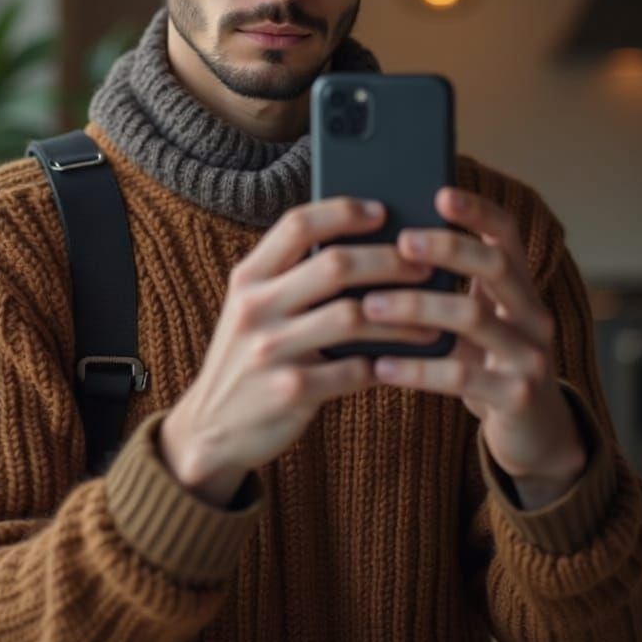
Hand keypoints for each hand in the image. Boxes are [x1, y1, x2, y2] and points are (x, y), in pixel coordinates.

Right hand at [159, 197, 434, 506]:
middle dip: (390, 261)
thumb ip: (291, 277)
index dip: (344, 212)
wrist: (211, 429)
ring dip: (401, 317)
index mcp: (247, 277)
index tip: (382, 212)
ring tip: (430, 320)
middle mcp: (255, 307)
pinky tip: (403, 362)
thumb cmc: (248, 357)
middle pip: (335, 265)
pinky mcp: (290, 391)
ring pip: (353, 316)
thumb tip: (364, 245)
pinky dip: (383, 364)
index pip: (297, 224)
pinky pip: (353, 369)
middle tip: (425, 266)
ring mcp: (270, 350)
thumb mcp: (253, 309)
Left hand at [364, 187, 586, 509]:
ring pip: (473, 317)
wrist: (530, 433)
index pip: (507, 234)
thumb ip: (439, 288)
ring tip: (369, 305)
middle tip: (400, 242)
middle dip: (447, 248)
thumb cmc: (482, 362)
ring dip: (416, 307)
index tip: (439, 193)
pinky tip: (380, 365)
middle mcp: (533, 314)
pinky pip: (462, 376)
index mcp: (518, 286)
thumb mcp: (467, 321)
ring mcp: (531, 355)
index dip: (477, 210)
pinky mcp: (518, 397)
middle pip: (496, 265)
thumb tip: (371, 248)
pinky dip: (416, 368)